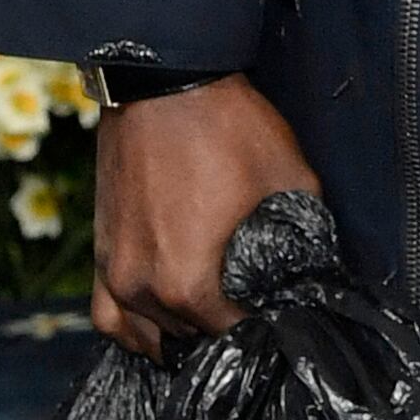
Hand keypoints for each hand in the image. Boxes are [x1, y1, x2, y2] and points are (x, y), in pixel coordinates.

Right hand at [91, 73, 323, 355]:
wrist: (162, 79)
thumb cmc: (225, 126)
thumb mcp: (290, 178)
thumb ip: (307, 232)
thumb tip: (321, 265)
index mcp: (187, 283)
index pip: (232, 336)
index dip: (264, 329)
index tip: (283, 319)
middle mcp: (142, 288)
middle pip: (189, 339)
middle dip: (223, 332)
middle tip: (253, 315)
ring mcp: (113, 271)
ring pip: (144, 337)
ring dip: (178, 337)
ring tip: (210, 323)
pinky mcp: (99, 250)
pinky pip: (108, 314)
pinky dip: (134, 325)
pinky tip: (160, 321)